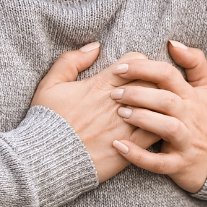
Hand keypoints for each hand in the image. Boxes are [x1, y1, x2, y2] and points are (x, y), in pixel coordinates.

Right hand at [31, 45, 160, 182]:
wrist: (46, 161)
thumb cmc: (47, 122)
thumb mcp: (50, 85)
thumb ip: (71, 61)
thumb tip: (95, 46)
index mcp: (101, 85)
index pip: (136, 62)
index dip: (139, 64)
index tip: (133, 74)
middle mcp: (118, 103)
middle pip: (153, 81)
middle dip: (155, 82)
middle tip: (150, 90)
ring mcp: (126, 126)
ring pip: (159, 107)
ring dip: (160, 106)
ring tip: (156, 109)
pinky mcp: (131, 148)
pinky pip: (157, 133)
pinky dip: (160, 128)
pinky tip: (156, 129)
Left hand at [109, 41, 206, 193]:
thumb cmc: (204, 119)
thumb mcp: (206, 89)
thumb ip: (194, 62)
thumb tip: (172, 42)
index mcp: (191, 96)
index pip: (168, 75)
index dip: (144, 69)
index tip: (119, 68)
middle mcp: (190, 117)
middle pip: (166, 100)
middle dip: (138, 94)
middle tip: (113, 93)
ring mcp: (186, 142)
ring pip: (166, 128)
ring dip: (142, 119)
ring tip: (120, 113)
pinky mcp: (179, 165)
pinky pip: (159, 163)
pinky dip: (139, 156)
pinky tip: (119, 147)